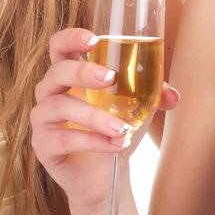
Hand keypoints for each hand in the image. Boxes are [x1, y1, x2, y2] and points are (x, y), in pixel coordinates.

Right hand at [31, 28, 177, 210]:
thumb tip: (172, 96)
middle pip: (57, 71)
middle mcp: (51, 92)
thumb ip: (154, 95)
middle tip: (110, 78)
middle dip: (82, 72)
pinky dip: (92, 141)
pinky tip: (116, 145)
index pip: (59, 46)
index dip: (70, 38)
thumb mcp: (137, 108)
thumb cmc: (116, 129)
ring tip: (123, 128)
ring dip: (95, 116)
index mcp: (69, 75)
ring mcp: (43, 119)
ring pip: (59, 106)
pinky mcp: (42, 145)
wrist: (106, 176)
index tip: (94, 40)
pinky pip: (63, 138)